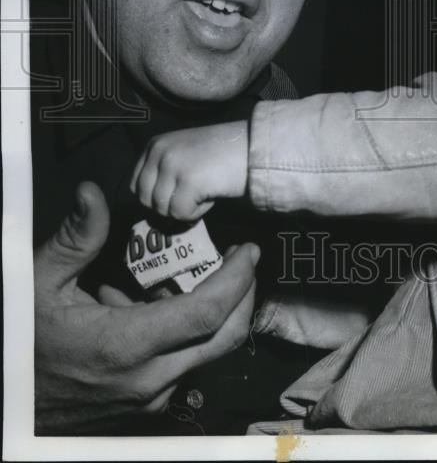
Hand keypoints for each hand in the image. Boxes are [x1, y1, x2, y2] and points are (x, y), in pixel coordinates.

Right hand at [34, 180, 258, 433]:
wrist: (9, 405)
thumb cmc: (22, 340)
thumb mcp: (38, 282)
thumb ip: (76, 238)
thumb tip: (93, 193)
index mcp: (125, 346)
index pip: (206, 314)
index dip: (237, 279)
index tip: (249, 250)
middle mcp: (148, 379)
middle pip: (223, 337)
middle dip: (241, 294)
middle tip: (239, 258)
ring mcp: (150, 397)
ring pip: (209, 353)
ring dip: (216, 312)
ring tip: (198, 273)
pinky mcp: (147, 402)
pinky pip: (186, 364)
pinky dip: (189, 331)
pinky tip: (160, 303)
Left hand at [130, 121, 248, 220]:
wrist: (253, 146)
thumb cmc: (224, 153)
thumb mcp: (185, 153)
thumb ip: (164, 170)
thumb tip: (150, 206)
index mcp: (155, 144)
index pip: (136, 186)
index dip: (156, 198)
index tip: (179, 194)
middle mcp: (159, 152)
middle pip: (147, 201)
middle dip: (170, 206)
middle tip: (194, 196)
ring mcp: (172, 165)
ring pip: (163, 210)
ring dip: (186, 208)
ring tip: (205, 191)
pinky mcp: (187, 181)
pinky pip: (181, 214)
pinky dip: (198, 212)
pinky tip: (211, 196)